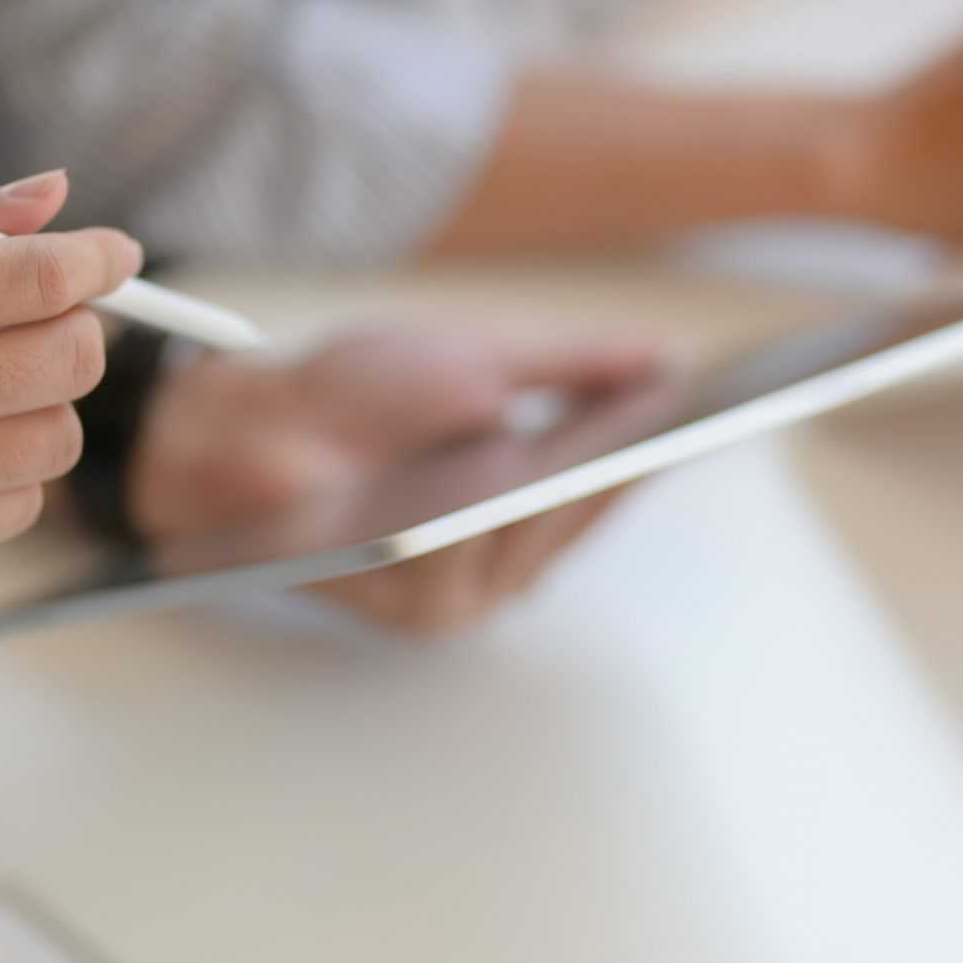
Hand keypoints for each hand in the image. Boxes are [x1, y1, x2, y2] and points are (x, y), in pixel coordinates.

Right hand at [0, 170, 140, 604]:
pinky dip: (8, 470)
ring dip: (42, 403)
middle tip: (38, 317)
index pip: (39, 280)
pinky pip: (18, 504)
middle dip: (76, 327)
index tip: (117, 255)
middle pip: (71, 358)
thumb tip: (57, 197)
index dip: (98, 262)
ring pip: (58, 436)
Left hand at [127, 327, 671, 634]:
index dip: (657, 445)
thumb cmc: (349, 394)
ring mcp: (458, 592)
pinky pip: (484, 556)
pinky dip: (508, 515)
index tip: (718, 407)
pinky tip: (532, 471)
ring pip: (541, 538)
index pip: (605, 479)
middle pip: (583, 513)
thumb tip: (663, 357)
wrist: (243, 426)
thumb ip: (570, 364)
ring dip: (575, 488)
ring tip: (631, 436)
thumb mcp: (479, 357)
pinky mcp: (420, 604)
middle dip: (630, 464)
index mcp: (513, 505)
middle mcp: (492, 562)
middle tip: (685, 417)